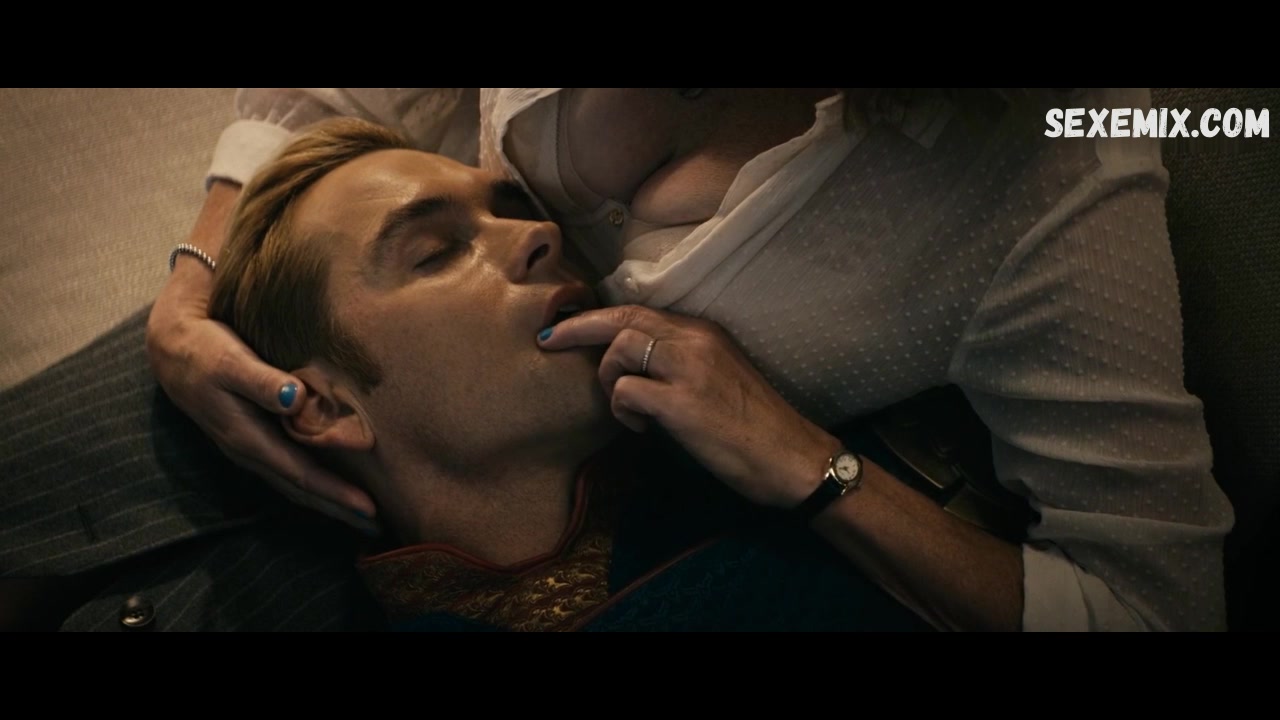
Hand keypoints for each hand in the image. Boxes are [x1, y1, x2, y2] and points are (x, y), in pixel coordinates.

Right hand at [146, 235, 377, 533]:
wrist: (170, 347)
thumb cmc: (203, 351)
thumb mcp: (231, 362)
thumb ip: (262, 382)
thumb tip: (295, 399)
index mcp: (248, 438)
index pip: (301, 475)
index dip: (335, 493)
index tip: (368, 508)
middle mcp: (249, 450)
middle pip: (300, 489)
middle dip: (338, 509)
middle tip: (376, 525)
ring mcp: (249, 447)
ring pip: (294, 483)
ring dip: (327, 501)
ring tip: (360, 513)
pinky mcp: (252, 437)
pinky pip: (288, 469)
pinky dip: (312, 483)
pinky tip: (331, 484)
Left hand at [538, 305, 839, 508]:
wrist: (793, 457)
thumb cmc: (755, 427)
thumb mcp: (718, 377)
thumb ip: (679, 362)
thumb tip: (629, 367)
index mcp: (703, 332)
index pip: (637, 311)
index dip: (595, 317)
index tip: (563, 327)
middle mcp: (695, 340)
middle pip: (620, 319)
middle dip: (577, 329)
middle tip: (548, 342)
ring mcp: (689, 368)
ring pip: (619, 351)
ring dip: (610, 381)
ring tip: (629, 411)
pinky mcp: (683, 402)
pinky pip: (627, 392)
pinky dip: (624, 411)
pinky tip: (644, 429)